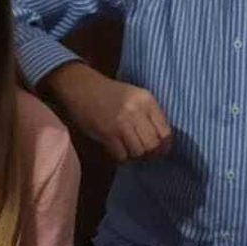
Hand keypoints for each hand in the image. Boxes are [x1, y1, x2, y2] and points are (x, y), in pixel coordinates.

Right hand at [46, 62, 171, 161]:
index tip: (159, 152)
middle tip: (144, 156)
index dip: (164, 147)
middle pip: (153, 145)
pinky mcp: (106, 133)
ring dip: (135, 157)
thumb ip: (149, 114)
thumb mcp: (135, 96)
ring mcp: (121, 122)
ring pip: (138, 152)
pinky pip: (121, 155)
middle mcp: (136, 111)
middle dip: (150, 155)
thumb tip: (161, 142)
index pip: (165, 132)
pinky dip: (121, 158)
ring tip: (129, 151)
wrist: (81, 87)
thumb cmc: (109, 94)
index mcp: (147, 100)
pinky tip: (118, 151)